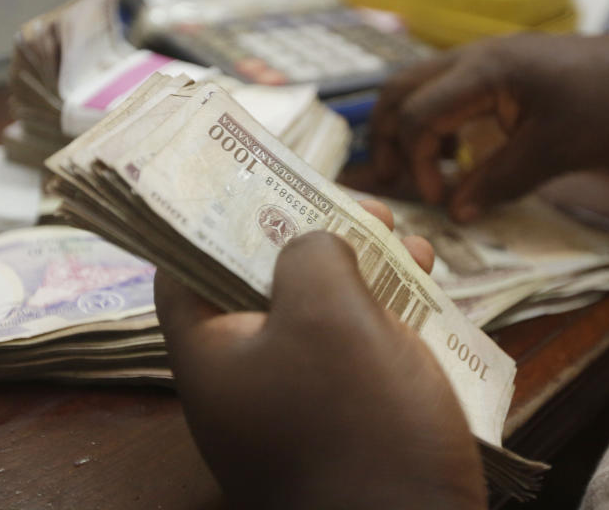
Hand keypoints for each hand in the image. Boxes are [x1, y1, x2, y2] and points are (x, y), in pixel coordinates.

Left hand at [154, 201, 485, 509]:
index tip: (263, 184)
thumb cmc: (358, 424)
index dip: (216, 219)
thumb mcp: (329, 314)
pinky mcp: (346, 424)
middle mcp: (244, 381)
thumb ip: (311, 254)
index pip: (183, 270)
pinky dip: (385, 313)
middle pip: (262, 285)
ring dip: (362, 270)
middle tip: (359, 209)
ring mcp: (297, 406)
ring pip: (319, 315)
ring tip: (407, 240)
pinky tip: (425, 287)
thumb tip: (313, 248)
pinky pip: (355, 352)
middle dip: (314, 238)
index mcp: (211, 355)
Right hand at [372, 29, 608, 220]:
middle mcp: (473, 57)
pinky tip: (454, 151)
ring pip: (418, 86)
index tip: (439, 198)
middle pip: (400, 89)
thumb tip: (455, 214)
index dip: (417, 162)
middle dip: (387, 136)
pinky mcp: (499, 69)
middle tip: (391, 179)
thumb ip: (497, 182)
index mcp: (483, 71)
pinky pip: (446, 90)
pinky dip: (434, 120)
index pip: (416, 115)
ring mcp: (485, 59)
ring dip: (407, 126)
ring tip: (415, 168)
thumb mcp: (554, 153)